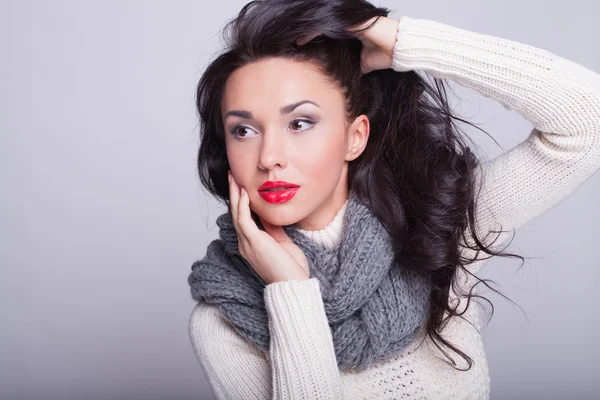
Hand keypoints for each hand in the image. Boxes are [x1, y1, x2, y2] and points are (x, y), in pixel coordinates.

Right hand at [228, 170, 309, 284]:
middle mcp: (245, 244)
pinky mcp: (254, 242)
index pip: (242, 218)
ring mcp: (247, 243)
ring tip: (234, 178)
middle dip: (234, 193)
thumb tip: (269, 215)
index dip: (240, 201)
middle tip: (232, 175)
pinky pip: (244, 220)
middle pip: (236, 213)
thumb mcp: (282, 243)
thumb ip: (273, 229)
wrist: (294, 285)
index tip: (242, 185)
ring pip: (237, 214)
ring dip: (236, 194)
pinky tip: (244, 192)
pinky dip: (243, 205)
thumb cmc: (291, 269)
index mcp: (251, 244)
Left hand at [296, 16, 399, 74]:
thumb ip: (354, 65)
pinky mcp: (352, 22)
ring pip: (323, 22)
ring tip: (293, 40)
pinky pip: (329, 24)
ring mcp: (350, 20)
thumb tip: (344, 78)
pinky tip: (303, 38)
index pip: (327, 31)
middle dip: (306, 33)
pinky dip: (314, 30)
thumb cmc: (386, 54)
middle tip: (291, 42)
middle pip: (322, 25)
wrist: (399, 49)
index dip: (313, 38)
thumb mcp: (364, 63)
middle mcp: (349, 23)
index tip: (299, 47)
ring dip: (307, 32)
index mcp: (352, 30)